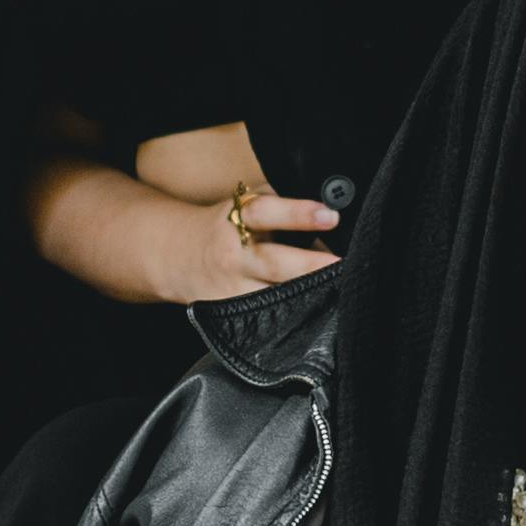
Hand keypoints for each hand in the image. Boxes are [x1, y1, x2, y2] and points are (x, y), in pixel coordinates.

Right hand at [139, 180, 337, 305]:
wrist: (180, 256)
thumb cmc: (229, 226)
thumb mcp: (249, 204)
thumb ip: (282, 208)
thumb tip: (333, 224)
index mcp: (237, 220)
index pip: (266, 213)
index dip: (298, 214)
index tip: (331, 216)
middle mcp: (233, 256)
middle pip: (274, 263)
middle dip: (310, 266)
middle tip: (344, 266)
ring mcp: (231, 289)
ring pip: (274, 299)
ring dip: (308, 298)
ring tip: (341, 295)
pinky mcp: (230, 316)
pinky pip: (268, 320)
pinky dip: (294, 319)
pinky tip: (318, 316)